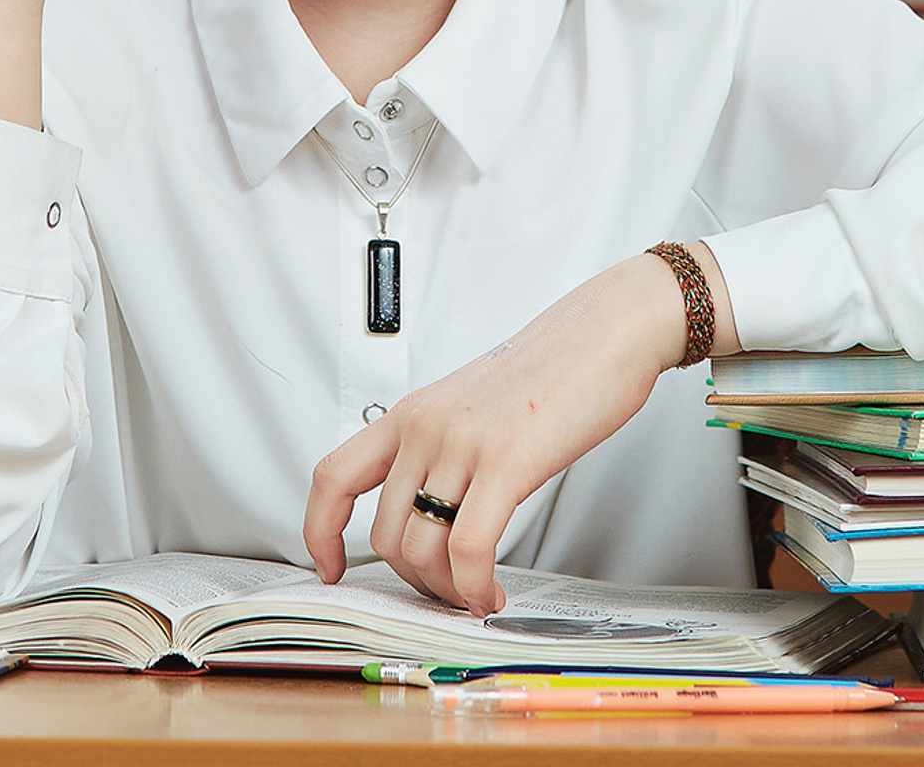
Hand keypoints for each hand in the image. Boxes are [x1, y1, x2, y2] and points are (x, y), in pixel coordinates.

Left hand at [301, 254, 687, 616]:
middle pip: (385, 534)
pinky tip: (491, 592)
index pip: (334, 476)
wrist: (603, 332)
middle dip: (415, 582)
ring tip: (477, 592)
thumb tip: (432, 516)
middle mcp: (425, 426)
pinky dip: (474, 586)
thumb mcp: (472, 408)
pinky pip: (468, 548)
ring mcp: (462, 442)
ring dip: (447, 591)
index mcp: (412, 412)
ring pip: (420, 550)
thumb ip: (442, 452)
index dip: (320, 532)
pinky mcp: (506, 461)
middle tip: (451, 591)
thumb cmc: (550, 374)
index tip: (331, 568)